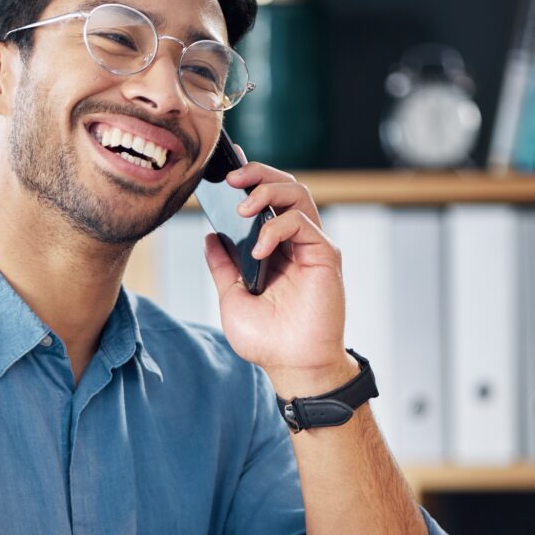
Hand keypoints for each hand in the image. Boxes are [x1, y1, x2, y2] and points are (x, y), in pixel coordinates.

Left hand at [203, 149, 352, 391]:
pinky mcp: (324, 255)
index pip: (264, 201)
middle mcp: (294, 241)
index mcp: (273, 247)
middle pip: (283, 187)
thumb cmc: (267, 339)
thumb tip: (210, 236)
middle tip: (232, 177)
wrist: (292, 365)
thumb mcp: (232, 297)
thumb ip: (223, 265)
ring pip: (298, 194)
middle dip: (257, 174)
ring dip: (267, 191)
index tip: (223, 169)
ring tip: (241, 207)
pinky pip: (302, 223)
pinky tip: (258, 247)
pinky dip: (276, 227)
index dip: (249, 179)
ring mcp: (311, 246)